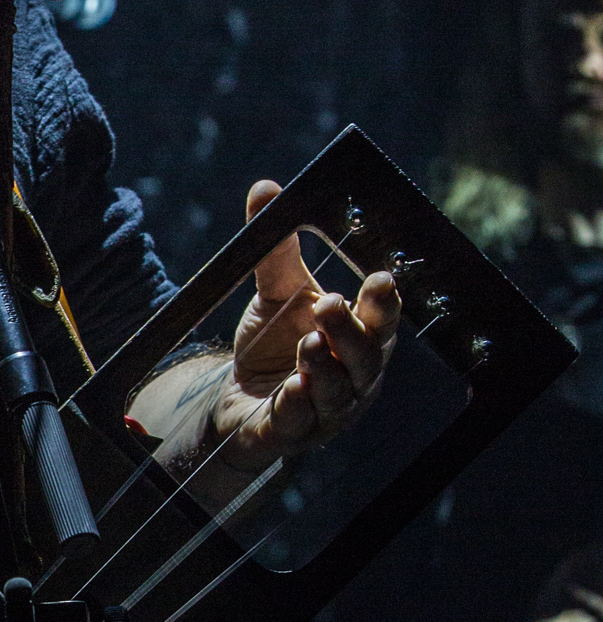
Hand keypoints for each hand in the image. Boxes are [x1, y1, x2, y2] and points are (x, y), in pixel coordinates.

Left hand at [211, 180, 400, 475]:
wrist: (237, 398)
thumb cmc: (273, 342)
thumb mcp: (275, 292)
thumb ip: (276, 249)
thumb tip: (266, 188)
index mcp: (358, 339)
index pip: (380, 321)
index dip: (384, 304)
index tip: (382, 279)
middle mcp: (352, 378)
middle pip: (365, 359)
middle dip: (351, 333)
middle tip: (331, 305)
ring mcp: (325, 412)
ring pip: (338, 394)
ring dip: (326, 369)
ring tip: (310, 344)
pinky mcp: (288, 433)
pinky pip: (298, 424)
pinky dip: (298, 407)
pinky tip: (293, 389)